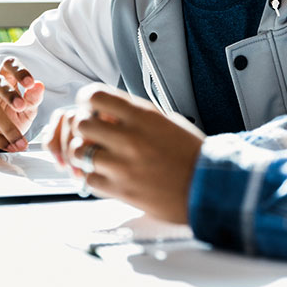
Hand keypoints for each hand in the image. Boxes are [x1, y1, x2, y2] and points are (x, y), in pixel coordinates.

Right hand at [0, 58, 44, 152]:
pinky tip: (9, 146)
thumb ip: (33, 99)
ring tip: (21, 141)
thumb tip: (39, 86)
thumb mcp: (25, 110)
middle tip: (22, 107)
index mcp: (2, 76)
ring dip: (8, 127)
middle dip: (10, 94)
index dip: (19, 71)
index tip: (30, 83)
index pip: (8, 64)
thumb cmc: (8, 117)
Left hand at [44, 84, 203, 223]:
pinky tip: (105, 174)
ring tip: (95, 156)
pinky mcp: (121, 190)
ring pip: (78, 152)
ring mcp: (123, 165)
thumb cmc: (191, 154)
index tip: (87, 106)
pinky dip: (92, 176)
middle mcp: (130, 137)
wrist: (207, 187)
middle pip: (81, 123)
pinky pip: (88, 179)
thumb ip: (136, 114)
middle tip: (91, 134)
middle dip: (83, 127)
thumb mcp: (167, 120)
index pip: (95, 96)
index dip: (85, 100)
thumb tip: (108, 111)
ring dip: (83, 153)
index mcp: (143, 115)